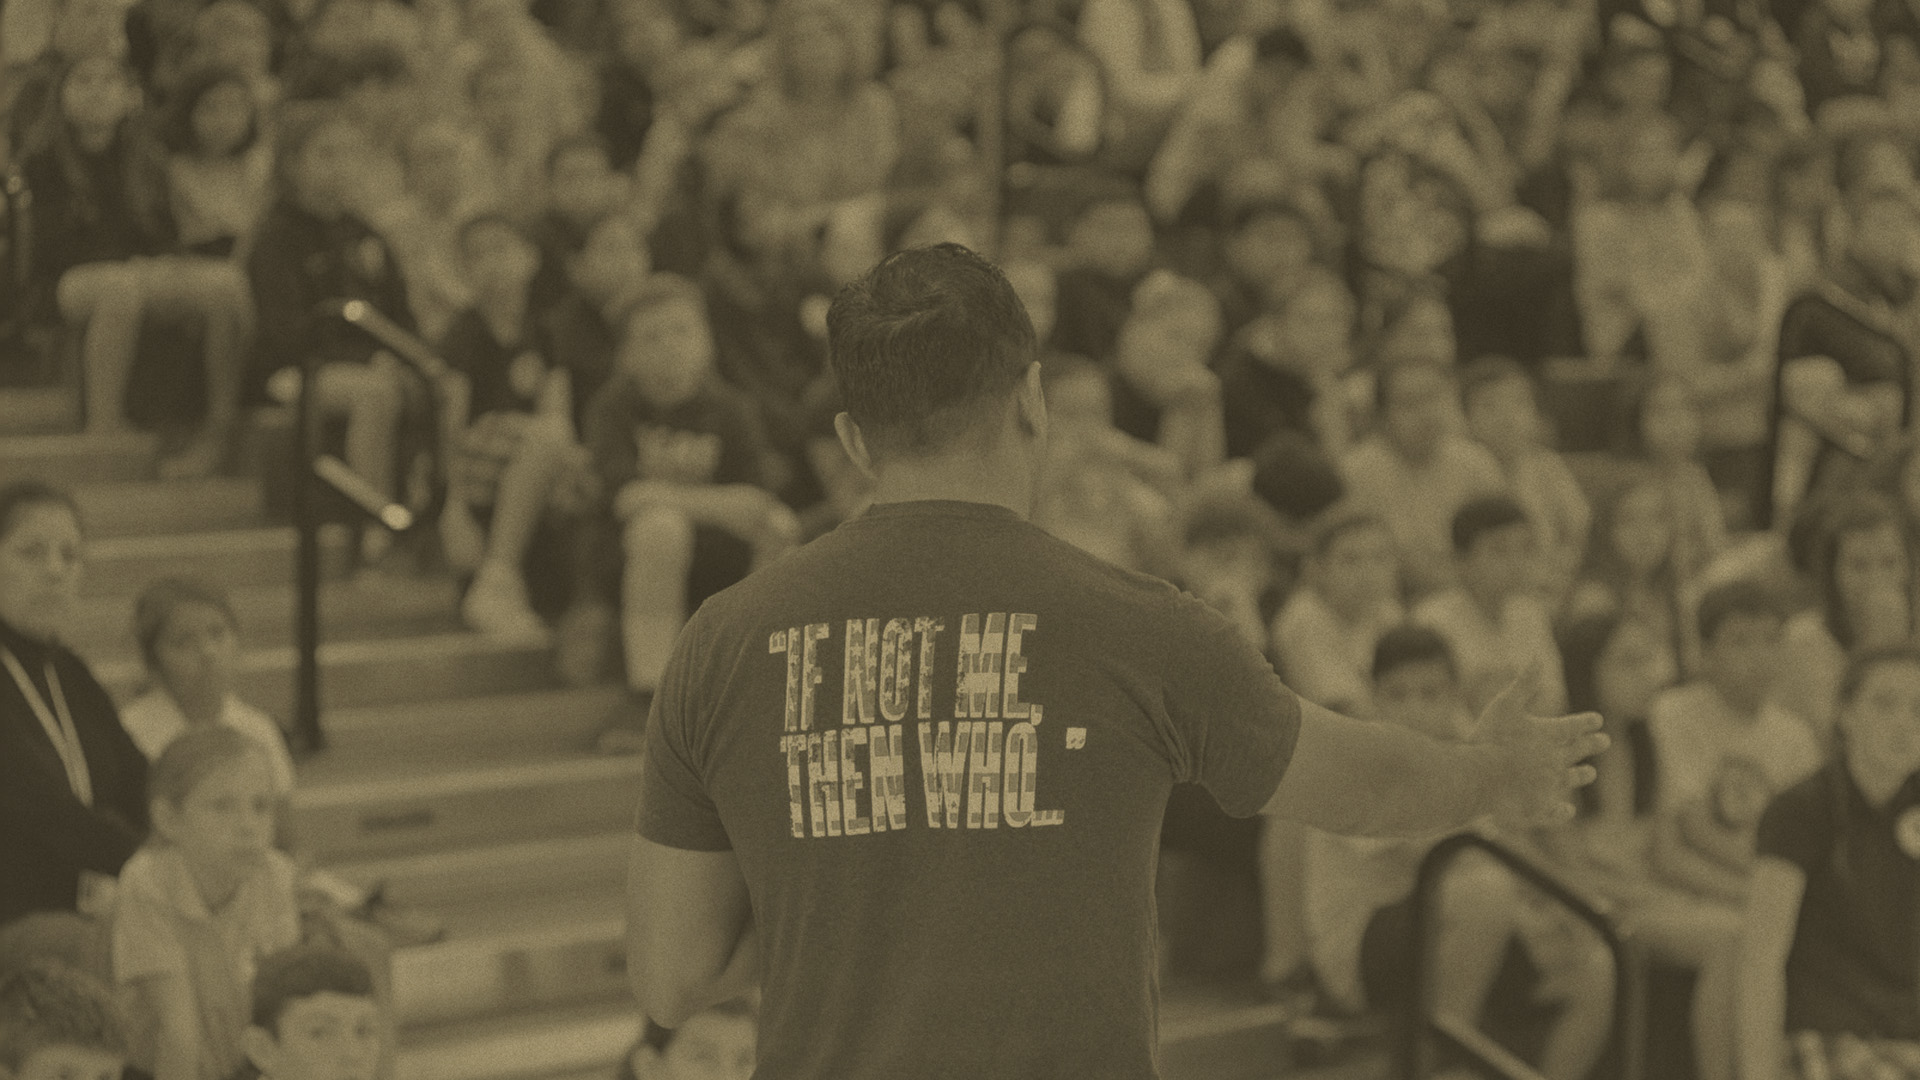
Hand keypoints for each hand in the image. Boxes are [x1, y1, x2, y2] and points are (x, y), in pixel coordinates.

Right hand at [1474, 674, 1607, 829]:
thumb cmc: (1490, 739)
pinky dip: (1562, 811)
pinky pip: (1556, 811)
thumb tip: (1536, 656)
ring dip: (1581, 775)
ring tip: (1589, 772)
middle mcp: (1555, 760)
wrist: (1480, 778)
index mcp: (1549, 735)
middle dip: (1592, 744)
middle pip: (1578, 751)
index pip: (1574, 726)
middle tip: (1605, 741)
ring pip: (1571, 779)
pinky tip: (1567, 811)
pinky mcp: (1539, 808)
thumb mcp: (1506, 704)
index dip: (1586, 722)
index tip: (1597, 720)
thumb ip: (1524, 683)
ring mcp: (1549, 785)